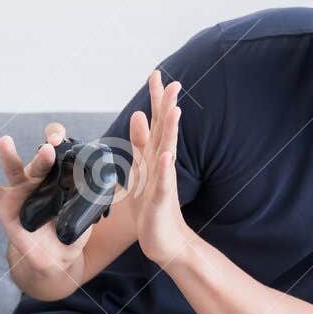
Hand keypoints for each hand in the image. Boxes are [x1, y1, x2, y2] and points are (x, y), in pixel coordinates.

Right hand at [0, 121, 93, 279]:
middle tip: (50, 148)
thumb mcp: (85, 214)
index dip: (63, 142)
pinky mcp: (3, 203)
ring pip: (14, 168)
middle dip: (45, 151)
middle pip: (41, 158)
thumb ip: (90, 199)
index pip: (62, 150)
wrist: (54, 258)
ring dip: (9, 154)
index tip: (65, 144)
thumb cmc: (70, 231)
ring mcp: (19, 189)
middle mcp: (39, 178)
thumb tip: (97, 183)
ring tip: (5, 141)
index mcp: (60, 175)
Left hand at [127, 71, 192, 265]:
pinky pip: (164, 183)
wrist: (164, 239)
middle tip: (171, 81)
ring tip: (174, 109)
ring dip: (171, 131)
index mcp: (154, 155)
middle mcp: (161, 164)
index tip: (156, 74)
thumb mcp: (141, 169)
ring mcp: (163, 181)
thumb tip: (137, 115)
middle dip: (166, 106)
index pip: (156, 122)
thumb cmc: (151, 204)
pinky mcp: (161, 200)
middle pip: (165, 130)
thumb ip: (140, 143)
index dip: (156, 99)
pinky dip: (164, 169)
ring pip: (167, 151)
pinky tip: (167, 156)